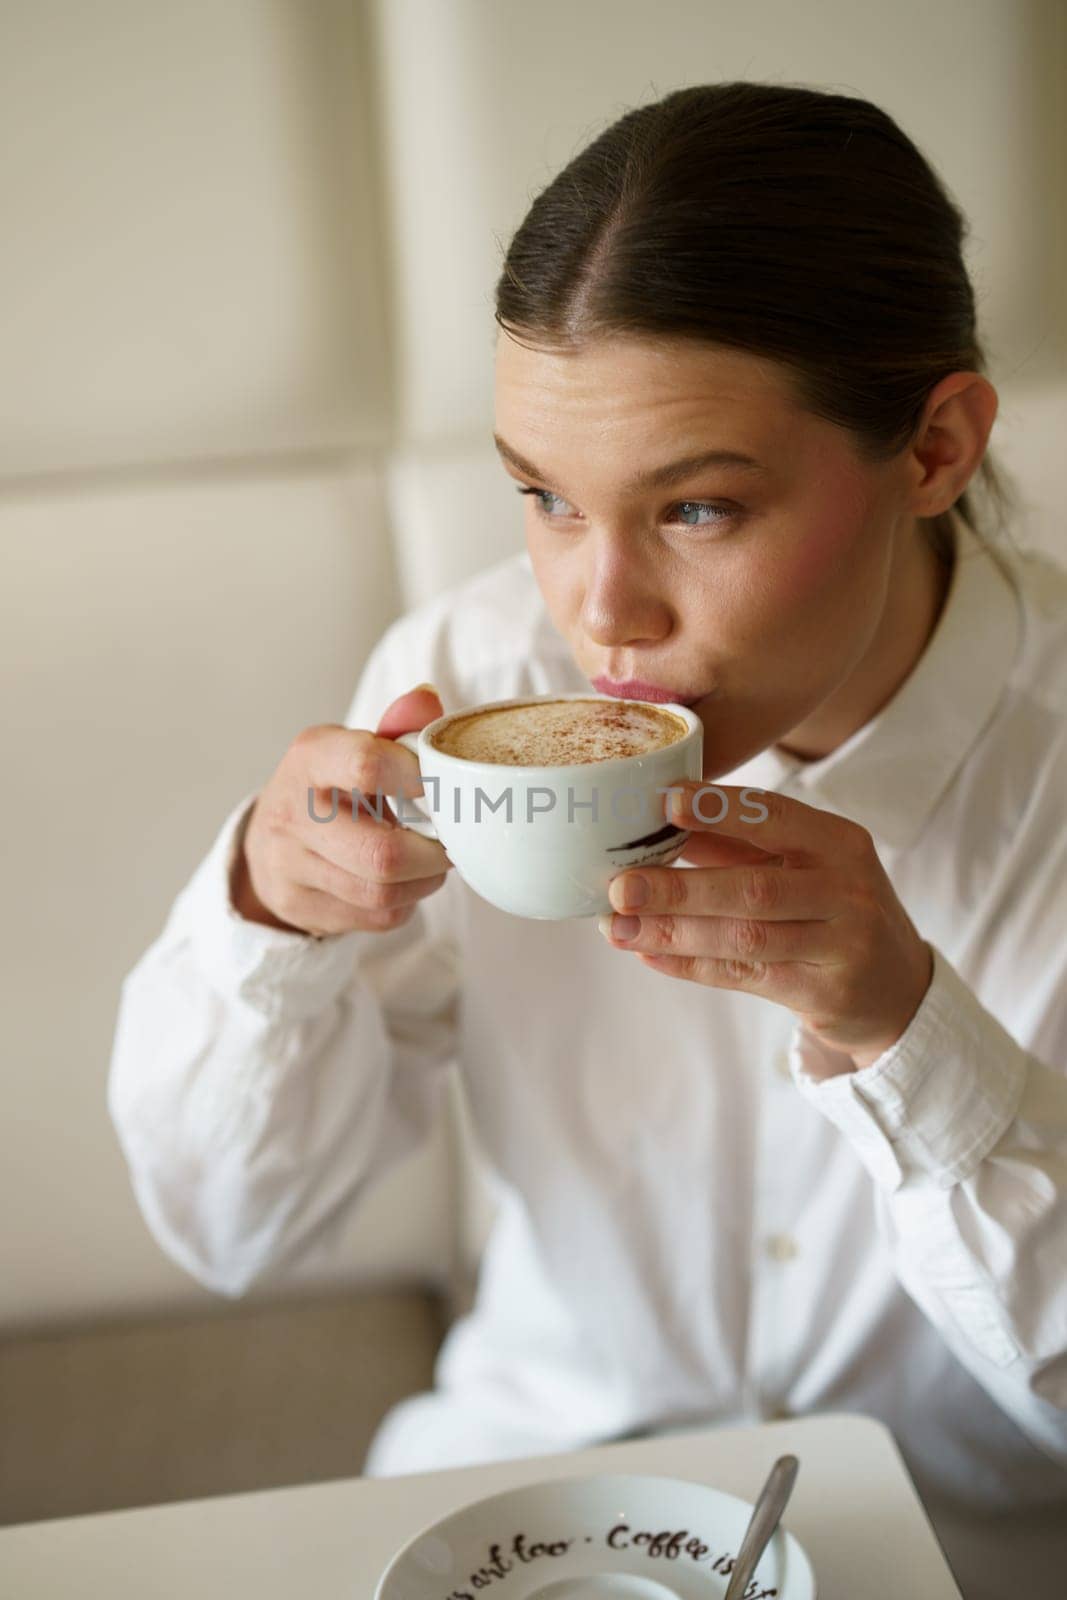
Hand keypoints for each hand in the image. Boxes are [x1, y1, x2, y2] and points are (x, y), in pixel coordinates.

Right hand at [232, 684, 452, 938]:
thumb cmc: (329, 788)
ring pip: (381, 893)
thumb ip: (395, 728)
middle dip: (433, 855)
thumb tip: (428, 700)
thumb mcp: (352, 747)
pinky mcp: (300, 907)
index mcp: (309, 758)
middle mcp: (291, 813)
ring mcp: (289, 867)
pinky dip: (405, 903)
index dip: (418, 779)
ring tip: (432, 861)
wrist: (269, 842)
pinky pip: (375, 918)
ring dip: (424, 881)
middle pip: (381, 854)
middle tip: (452, 842)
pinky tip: (405, 883)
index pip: (366, 766)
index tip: (441, 786)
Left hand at [598, 780, 932, 1074]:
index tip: (664, 802)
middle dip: (679, 886)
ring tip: (617, 927)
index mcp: (839, 841)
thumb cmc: (834, 910)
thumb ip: (738, 845)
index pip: (776, 816)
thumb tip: (657, 823)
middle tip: (620, 886)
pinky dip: (692, 965)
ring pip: (745, 937)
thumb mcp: (804, 865)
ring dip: (674, 931)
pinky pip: (746, 975)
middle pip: (753, 887)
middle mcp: (846, 890)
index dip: (719, 809)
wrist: (897, 990)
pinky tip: (649, 954)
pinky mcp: (825, 993)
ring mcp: (841, 945)